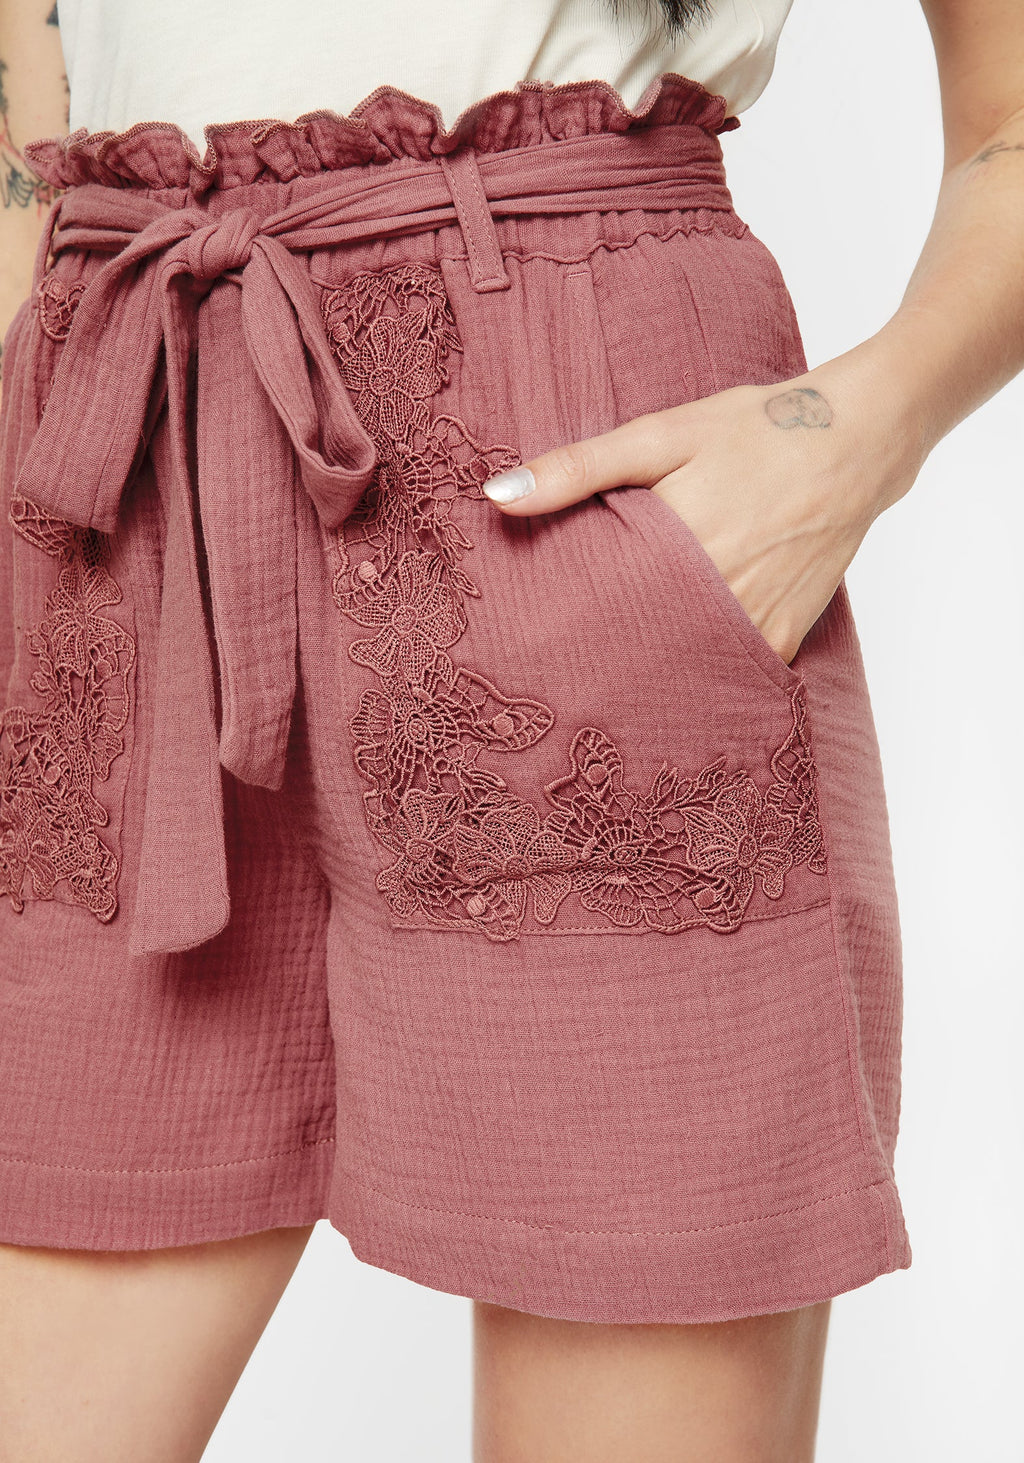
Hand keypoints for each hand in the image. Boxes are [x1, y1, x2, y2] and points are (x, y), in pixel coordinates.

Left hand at [481, 355, 925, 664]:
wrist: (860, 439)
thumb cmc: (757, 429)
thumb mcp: (661, 434)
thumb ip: (578, 469)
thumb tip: (498, 495)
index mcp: (676, 547)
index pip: (597, 611)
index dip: (561, 630)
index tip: (528, 646)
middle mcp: (718, 596)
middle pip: (636, 647)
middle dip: (599, 657)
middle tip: (556, 674)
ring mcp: (756, 622)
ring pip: (683, 666)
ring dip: (650, 668)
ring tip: (608, 676)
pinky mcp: (785, 635)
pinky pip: (730, 669)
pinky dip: (701, 668)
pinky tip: (674, 668)